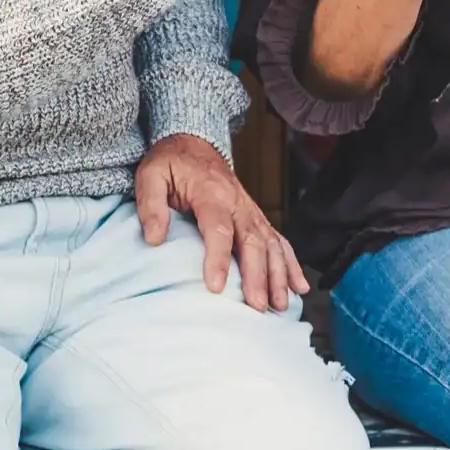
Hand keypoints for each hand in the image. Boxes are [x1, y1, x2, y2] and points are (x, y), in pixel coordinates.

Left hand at [134, 133, 309, 311]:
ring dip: (278, 275)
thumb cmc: (171, 163)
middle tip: (258, 306)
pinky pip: (279, 240)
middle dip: (258, 275)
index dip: (218, 259)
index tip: (216, 288)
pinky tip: (299, 287)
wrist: (193, 143)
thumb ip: (150, 205)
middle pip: (252, 241)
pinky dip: (291, 264)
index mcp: (210, 193)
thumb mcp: (151, 175)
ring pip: (271, 244)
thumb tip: (154, 238)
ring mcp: (250, 210)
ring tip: (280, 305)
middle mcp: (237, 203)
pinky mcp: (256, 217)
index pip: (218, 229)